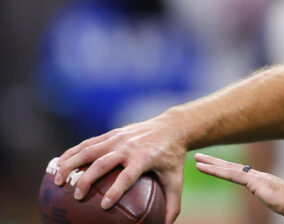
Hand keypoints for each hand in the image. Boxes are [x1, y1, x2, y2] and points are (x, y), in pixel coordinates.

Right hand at [54, 114, 187, 223]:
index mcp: (145, 157)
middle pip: (103, 163)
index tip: (104, 206)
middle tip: (76, 197)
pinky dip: (71, 153)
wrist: (173, 127)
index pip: (128, 176)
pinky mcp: (112, 134)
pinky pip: (87, 143)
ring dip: (70, 164)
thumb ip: (172, 204)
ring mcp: (118, 138)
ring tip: (57, 182)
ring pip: (89, 150)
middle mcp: (129, 147)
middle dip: (86, 180)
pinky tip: (58, 165)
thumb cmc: (173, 157)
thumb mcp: (176, 179)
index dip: (116, 191)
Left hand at [194, 153, 283, 223]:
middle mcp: (259, 178)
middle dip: (218, 163)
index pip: (244, 175)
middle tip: (202, 157)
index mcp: (266, 184)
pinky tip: (203, 166)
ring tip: (197, 159)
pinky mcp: (253, 181)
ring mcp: (256, 178)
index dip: (231, 170)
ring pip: (229, 169)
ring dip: (212, 163)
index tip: (221, 166)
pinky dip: (215, 170)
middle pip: (234, 168)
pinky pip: (230, 174)